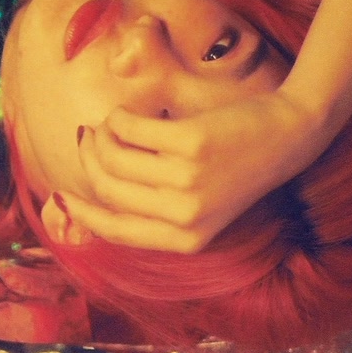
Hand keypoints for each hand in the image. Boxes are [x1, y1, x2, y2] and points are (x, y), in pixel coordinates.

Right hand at [54, 88, 335, 252]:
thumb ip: (153, 209)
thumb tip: (88, 198)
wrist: (289, 135)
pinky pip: (131, 128)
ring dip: (101, 134)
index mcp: (186, 239)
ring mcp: (189, 180)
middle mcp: (186, 215)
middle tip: (88, 138)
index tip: (62, 196)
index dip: (81, 213)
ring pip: (114, 156)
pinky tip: (125, 112)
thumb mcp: (198, 205)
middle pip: (108, 187)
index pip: (115, 231)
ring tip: (107, 124)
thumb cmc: (236, 168)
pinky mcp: (190, 144)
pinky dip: (119, 117)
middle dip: (89, 160)